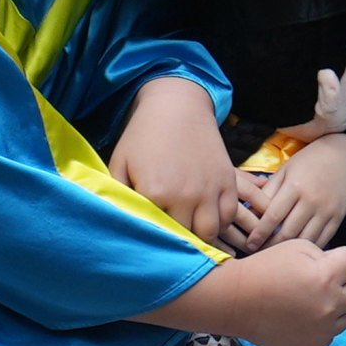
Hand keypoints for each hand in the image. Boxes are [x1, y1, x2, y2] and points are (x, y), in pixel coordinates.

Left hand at [111, 77, 241, 245]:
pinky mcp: (227, 182)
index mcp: (154, 192)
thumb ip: (117, 195)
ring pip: (210, 233)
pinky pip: (228, 216)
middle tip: (170, 235)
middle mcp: (185, 196)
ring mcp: (209, 190)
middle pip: (184, 237)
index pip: (156, 232)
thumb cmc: (144, 136)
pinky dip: (220, 222)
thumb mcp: (120, 163)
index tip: (150, 235)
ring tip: (190, 230)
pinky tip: (207, 218)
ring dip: (200, 236)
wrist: (177, 106)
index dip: (153, 236)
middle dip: (176, 239)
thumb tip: (117, 222)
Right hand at [207, 240, 345, 345]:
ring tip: (308, 301)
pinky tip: (301, 317)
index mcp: (326, 277)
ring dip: (334, 307)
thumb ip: (325, 255)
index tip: (326, 262)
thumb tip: (339, 266)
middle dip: (340, 284)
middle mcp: (330, 305)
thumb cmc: (264, 269)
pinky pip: (330, 333)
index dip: (340, 259)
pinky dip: (321, 326)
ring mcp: (324, 330)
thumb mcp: (297, 247)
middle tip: (316, 283)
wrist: (236, 302)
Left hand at [235, 137, 345, 251]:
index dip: (260, 233)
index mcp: (295, 186)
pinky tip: (298, 249)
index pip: (273, 216)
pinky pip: (322, 239)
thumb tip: (250, 213)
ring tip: (276, 253)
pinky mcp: (338, 217)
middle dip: (272, 245)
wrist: (342, 157)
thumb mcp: (284, 171)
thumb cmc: (307, 163)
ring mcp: (327, 210)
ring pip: (305, 239)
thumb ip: (268, 192)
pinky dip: (308, 247)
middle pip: (288, 232)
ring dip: (289, 249)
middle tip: (260, 253)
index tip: (250, 243)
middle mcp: (312, 200)